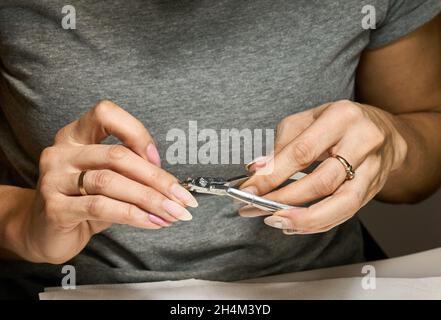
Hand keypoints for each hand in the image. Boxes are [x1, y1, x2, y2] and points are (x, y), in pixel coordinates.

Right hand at [24, 100, 197, 263]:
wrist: (45, 232)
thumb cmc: (83, 201)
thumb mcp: (109, 180)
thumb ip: (132, 172)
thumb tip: (172, 183)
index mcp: (75, 136)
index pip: (106, 114)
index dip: (136, 132)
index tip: (158, 159)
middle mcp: (61, 152)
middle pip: (117, 155)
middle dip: (156, 178)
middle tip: (182, 197)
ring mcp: (54, 179)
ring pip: (111, 181)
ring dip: (150, 199)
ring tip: (173, 213)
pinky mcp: (55, 208)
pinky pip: (102, 207)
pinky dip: (134, 215)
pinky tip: (153, 222)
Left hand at [240, 100, 407, 234]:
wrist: (385, 131)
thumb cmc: (340, 123)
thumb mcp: (308, 120)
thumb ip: (282, 144)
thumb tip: (256, 170)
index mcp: (342, 117)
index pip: (302, 152)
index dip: (273, 174)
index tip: (249, 188)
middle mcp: (363, 142)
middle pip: (322, 181)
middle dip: (285, 199)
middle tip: (256, 207)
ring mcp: (373, 169)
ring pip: (341, 204)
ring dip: (305, 219)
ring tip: (276, 221)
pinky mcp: (374, 190)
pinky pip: (346, 213)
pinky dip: (318, 223)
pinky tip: (295, 224)